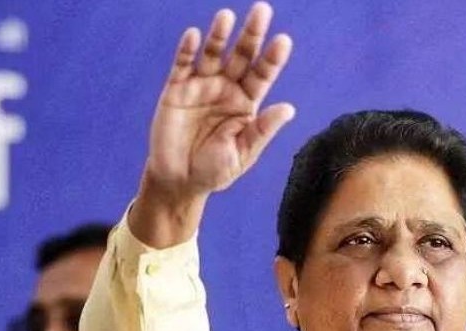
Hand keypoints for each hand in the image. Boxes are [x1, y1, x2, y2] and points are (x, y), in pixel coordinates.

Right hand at [145, 2, 294, 197]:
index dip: (272, 59)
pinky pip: (182, 65)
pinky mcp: (176, 89)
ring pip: (213, 54)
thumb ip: (262, 130)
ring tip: (227, 16)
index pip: (263, 75)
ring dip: (219, 35)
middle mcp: (226, 88)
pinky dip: (187, 50)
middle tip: (263, 10)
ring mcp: (201, 86)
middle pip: (242, 56)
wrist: (180, 180)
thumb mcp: (243, 153)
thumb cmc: (215, 169)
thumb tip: (289, 108)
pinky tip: (194, 35)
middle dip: (251, 34)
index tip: (283, 41)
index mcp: (247, 103)